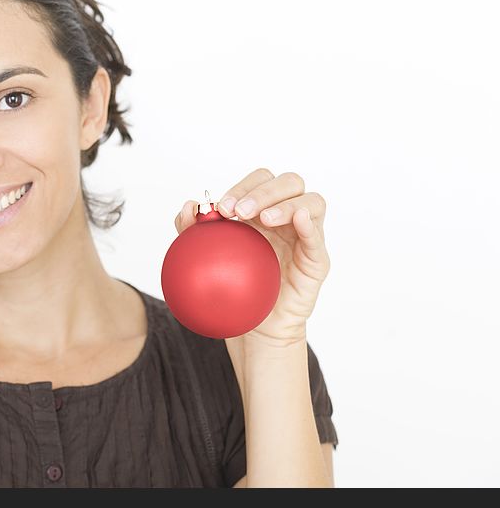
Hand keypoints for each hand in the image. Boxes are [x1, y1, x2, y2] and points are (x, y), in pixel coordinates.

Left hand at [174, 168, 330, 347]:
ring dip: (287, 204)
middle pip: (289, 183)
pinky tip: (299, 220)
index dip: (243, 186)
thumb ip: (194, 231)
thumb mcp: (207, 257)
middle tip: (240, 212)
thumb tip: (189, 206)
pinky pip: (318, 238)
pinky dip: (310, 225)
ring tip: (265, 219)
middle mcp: (287, 217)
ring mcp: (306, 236)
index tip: (222, 207)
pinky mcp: (317, 260)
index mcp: (262, 210)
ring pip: (312, 201)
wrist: (255, 326)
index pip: (260, 181)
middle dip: (263, 191)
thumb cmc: (235, 287)